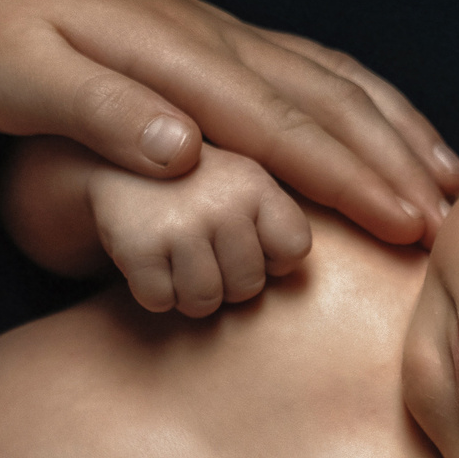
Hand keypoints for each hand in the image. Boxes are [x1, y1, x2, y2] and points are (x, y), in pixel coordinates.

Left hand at [0, 0, 458, 246]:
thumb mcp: (17, 79)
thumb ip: (103, 115)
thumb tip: (184, 153)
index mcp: (181, 68)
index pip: (287, 133)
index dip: (353, 183)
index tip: (406, 226)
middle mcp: (222, 49)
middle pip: (333, 111)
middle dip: (397, 169)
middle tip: (448, 228)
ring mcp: (229, 40)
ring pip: (339, 85)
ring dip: (400, 134)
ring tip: (451, 183)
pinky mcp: (223, 42)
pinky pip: (320, 71)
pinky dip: (372, 104)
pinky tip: (394, 130)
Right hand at [89, 142, 312, 314]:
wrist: (102, 155)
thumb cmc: (191, 183)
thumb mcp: (243, 181)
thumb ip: (283, 217)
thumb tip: (356, 241)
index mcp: (257, 180)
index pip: (294, 251)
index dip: (272, 257)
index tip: (248, 238)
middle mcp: (223, 198)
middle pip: (249, 286)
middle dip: (227, 279)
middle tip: (199, 242)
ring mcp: (180, 223)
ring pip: (205, 302)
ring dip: (188, 290)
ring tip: (174, 249)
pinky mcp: (138, 244)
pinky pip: (162, 301)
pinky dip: (153, 290)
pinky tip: (146, 254)